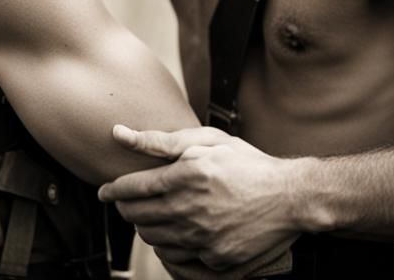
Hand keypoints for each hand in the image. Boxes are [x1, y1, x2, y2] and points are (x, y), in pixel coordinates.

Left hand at [99, 125, 298, 268]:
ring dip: (146, 227)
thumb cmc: (247, 163)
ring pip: (154, 239)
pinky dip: (170, 245)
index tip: (104, 191)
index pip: (133, 188)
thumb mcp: (207, 141)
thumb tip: (120, 134)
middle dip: (127, 208)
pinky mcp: (215, 260)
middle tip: (128, 202)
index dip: (114, 190)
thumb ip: (161, 140)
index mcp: (186, 177)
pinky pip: (178, 258)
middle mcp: (190, 210)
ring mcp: (202, 239)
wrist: (289, 198)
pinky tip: (176, 232)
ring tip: (152, 214)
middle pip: (139, 217)